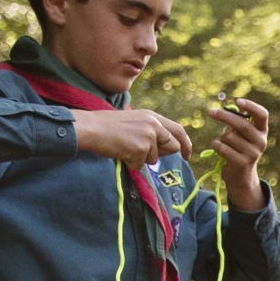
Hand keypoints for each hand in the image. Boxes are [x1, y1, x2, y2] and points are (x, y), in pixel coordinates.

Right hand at [75, 107, 193, 168]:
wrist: (91, 128)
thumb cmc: (109, 127)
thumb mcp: (134, 123)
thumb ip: (152, 132)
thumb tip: (169, 149)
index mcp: (152, 116)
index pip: (178, 130)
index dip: (186, 144)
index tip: (188, 156)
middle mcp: (153, 124)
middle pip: (172, 147)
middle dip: (161, 154)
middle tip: (142, 153)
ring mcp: (148, 135)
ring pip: (155, 158)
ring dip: (141, 159)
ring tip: (124, 147)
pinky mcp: (140, 147)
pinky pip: (140, 164)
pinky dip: (130, 163)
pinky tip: (120, 152)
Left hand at [207, 98, 270, 210]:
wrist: (241, 176)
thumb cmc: (239, 149)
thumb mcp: (242, 134)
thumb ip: (238, 121)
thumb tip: (227, 108)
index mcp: (262, 131)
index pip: (262, 114)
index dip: (250, 105)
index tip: (236, 100)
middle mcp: (261, 142)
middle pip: (242, 124)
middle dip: (224, 116)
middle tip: (209, 111)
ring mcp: (253, 154)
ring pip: (228, 136)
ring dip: (221, 138)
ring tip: (225, 144)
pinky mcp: (242, 163)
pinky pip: (222, 147)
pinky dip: (216, 146)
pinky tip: (219, 149)